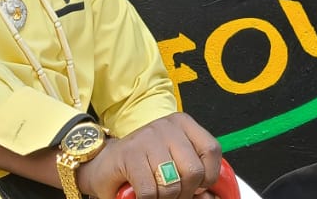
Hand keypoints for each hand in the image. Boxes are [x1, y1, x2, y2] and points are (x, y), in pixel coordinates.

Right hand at [77, 113, 221, 198]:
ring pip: (172, 184)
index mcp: (183, 124)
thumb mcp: (175, 166)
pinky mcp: (130, 154)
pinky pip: (149, 191)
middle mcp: (166, 126)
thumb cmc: (144, 167)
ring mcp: (147, 137)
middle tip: (171, 193)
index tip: (197, 186)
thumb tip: (210, 198)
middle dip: (184, 192)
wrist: (105, 164)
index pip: (211, 150)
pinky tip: (141, 193)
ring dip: (164, 198)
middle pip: (193, 171)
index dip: (208, 176)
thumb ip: (196, 179)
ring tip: (155, 192)